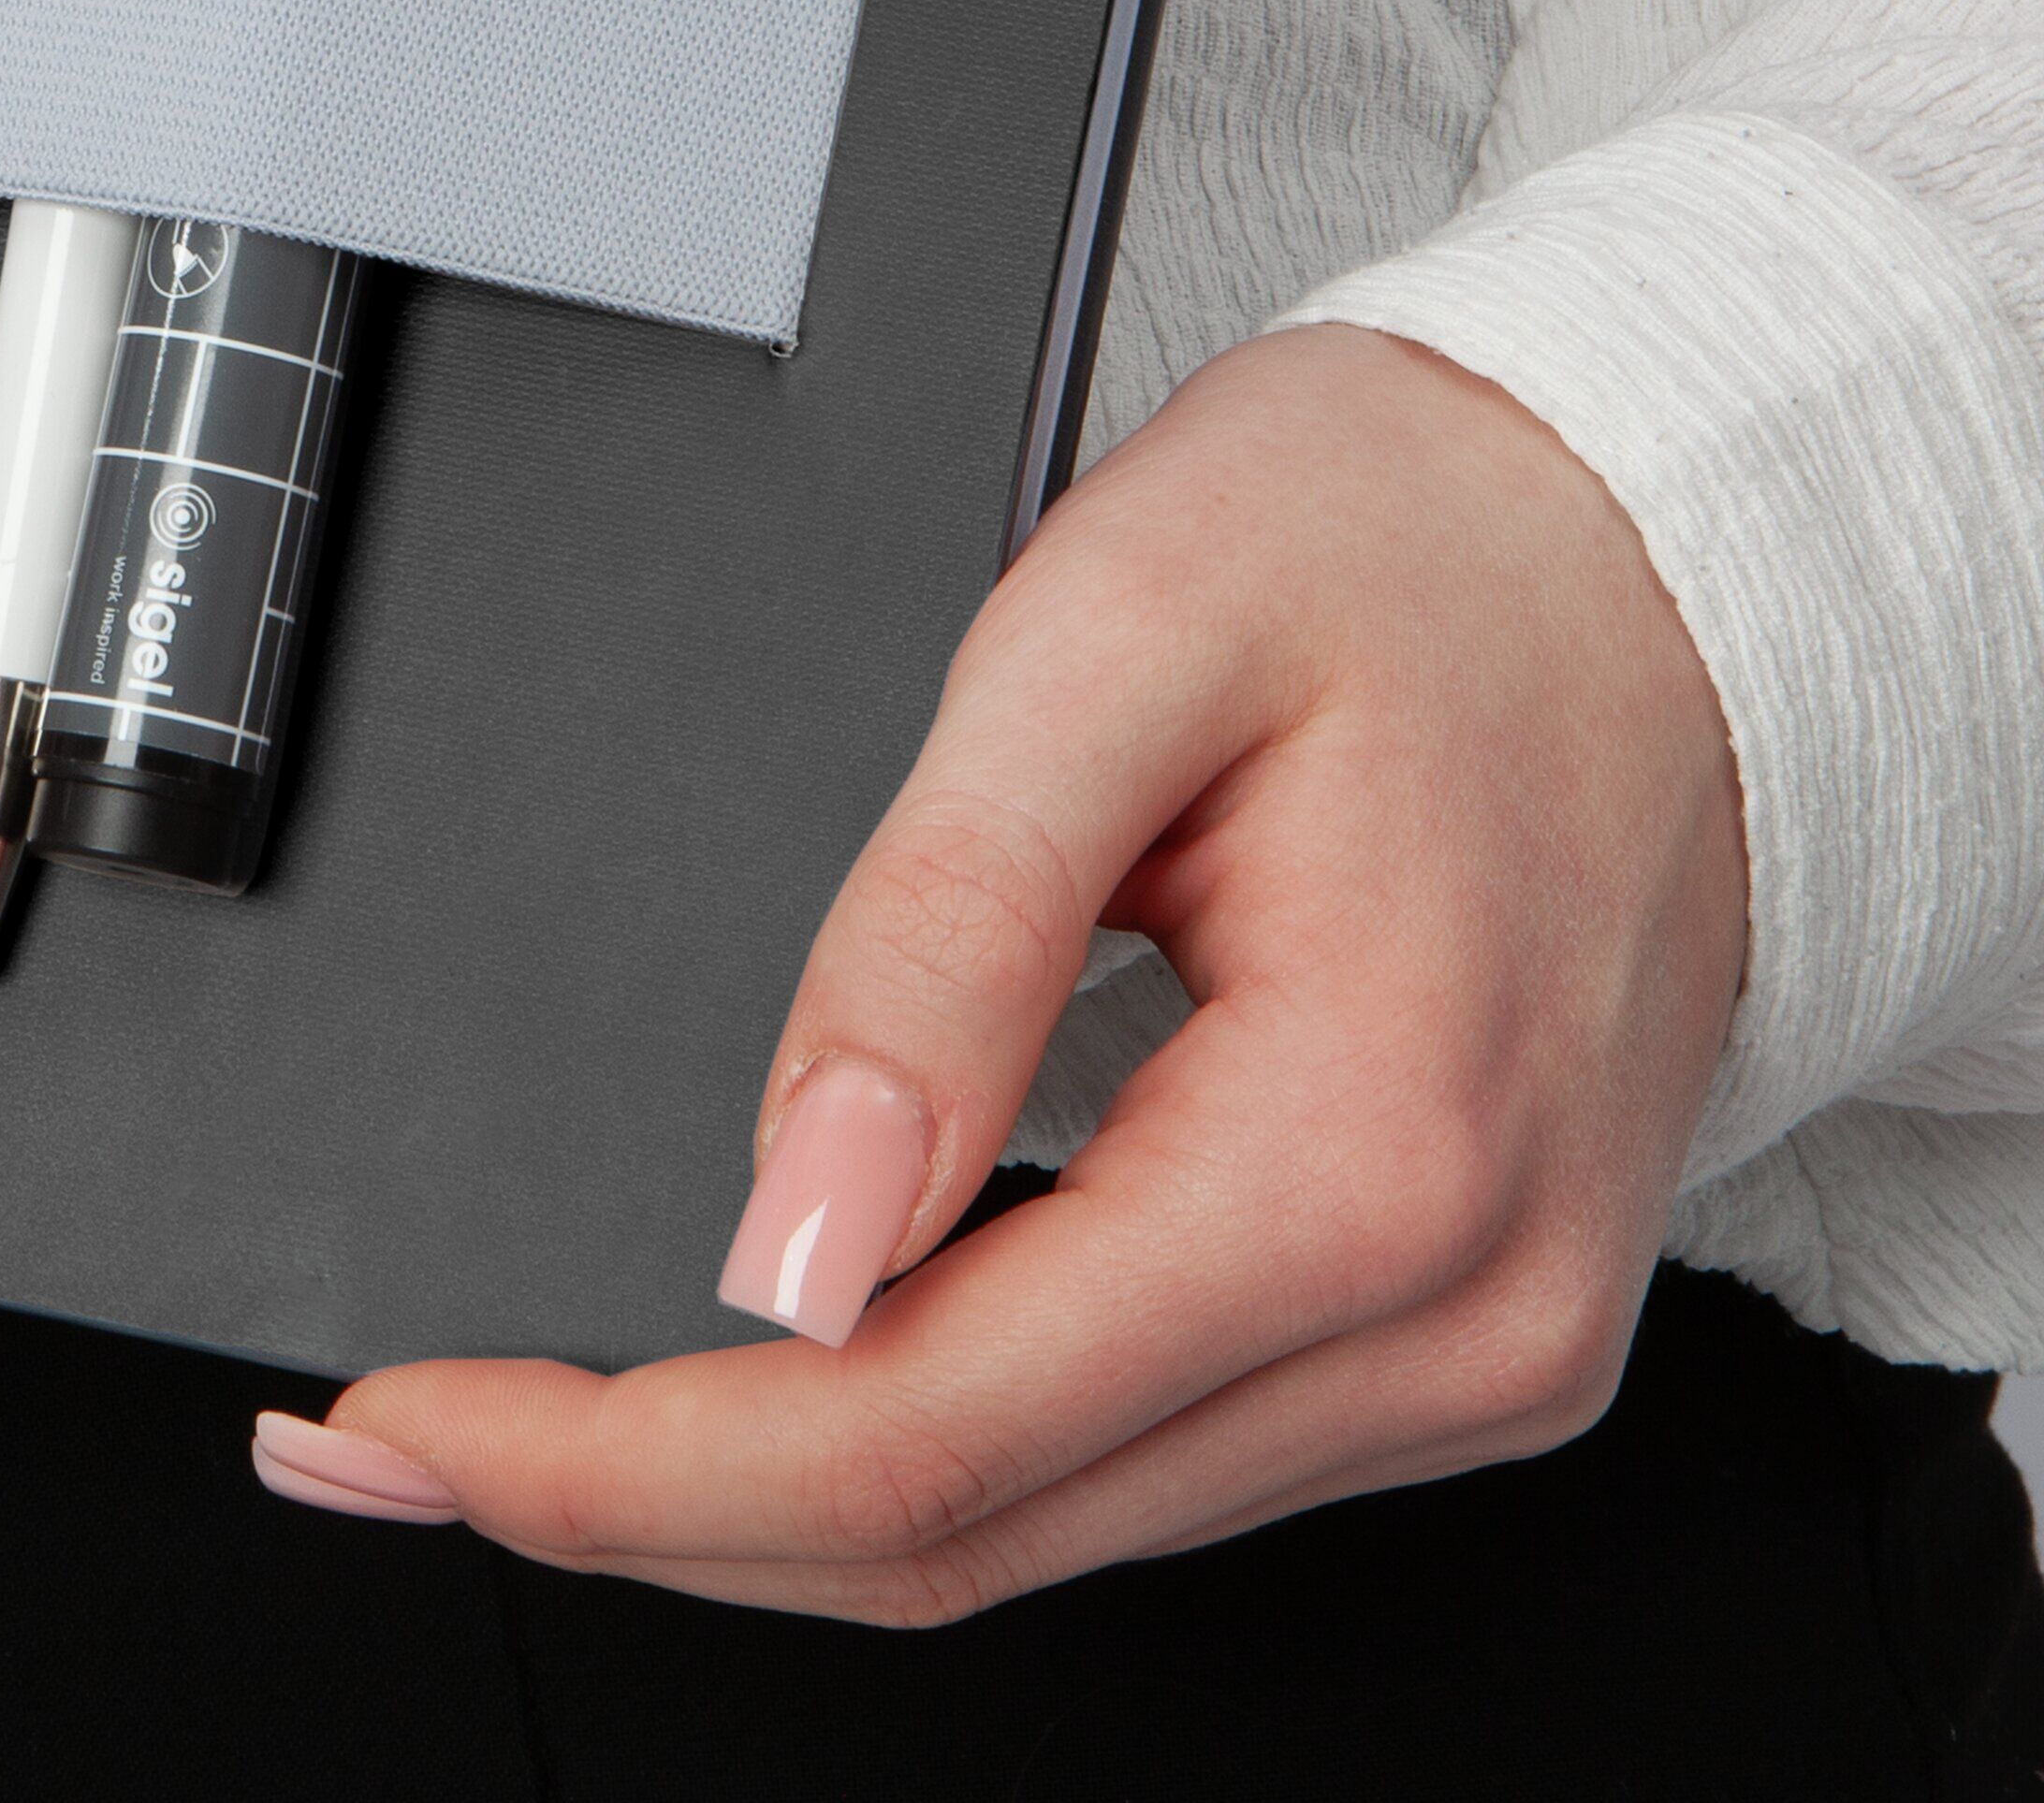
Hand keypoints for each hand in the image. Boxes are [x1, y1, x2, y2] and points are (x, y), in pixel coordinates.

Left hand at [261, 324, 1745, 1612]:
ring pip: (1048, 1523)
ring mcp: (1468, 1340)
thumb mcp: (1113, 645)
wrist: (1655, 532)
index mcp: (1366, 1150)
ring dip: (777, 1494)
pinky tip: (798, 1360)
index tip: (414, 1430)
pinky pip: (1140, 1452)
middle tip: (408, 1441)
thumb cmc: (1408, 539)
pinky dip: (936, 1438)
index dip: (625, 1466)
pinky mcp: (1448, 1315)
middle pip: (973, 1529)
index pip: (923, 1429)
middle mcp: (1451, 1309)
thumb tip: (789, 1230)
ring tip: (555, 1415)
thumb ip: (932, 940)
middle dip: (652, 1509)